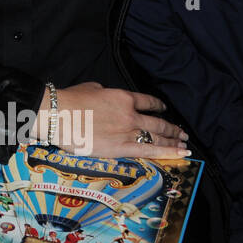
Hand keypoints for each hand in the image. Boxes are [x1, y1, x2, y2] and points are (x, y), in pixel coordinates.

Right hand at [45, 82, 188, 157]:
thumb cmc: (70, 100)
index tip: (164, 109)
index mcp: (123, 97)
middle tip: (182, 133)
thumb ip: (107, 94)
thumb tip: (109, 99)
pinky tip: (180, 154)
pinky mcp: (121, 148)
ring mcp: (127, 132)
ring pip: (157, 137)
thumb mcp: (92, 88)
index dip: (158, 106)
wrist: (58, 115)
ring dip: (173, 141)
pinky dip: (167, 152)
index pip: (148, 101)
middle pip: (158, 122)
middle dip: (172, 128)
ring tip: (184, 145)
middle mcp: (130, 115)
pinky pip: (149, 151)